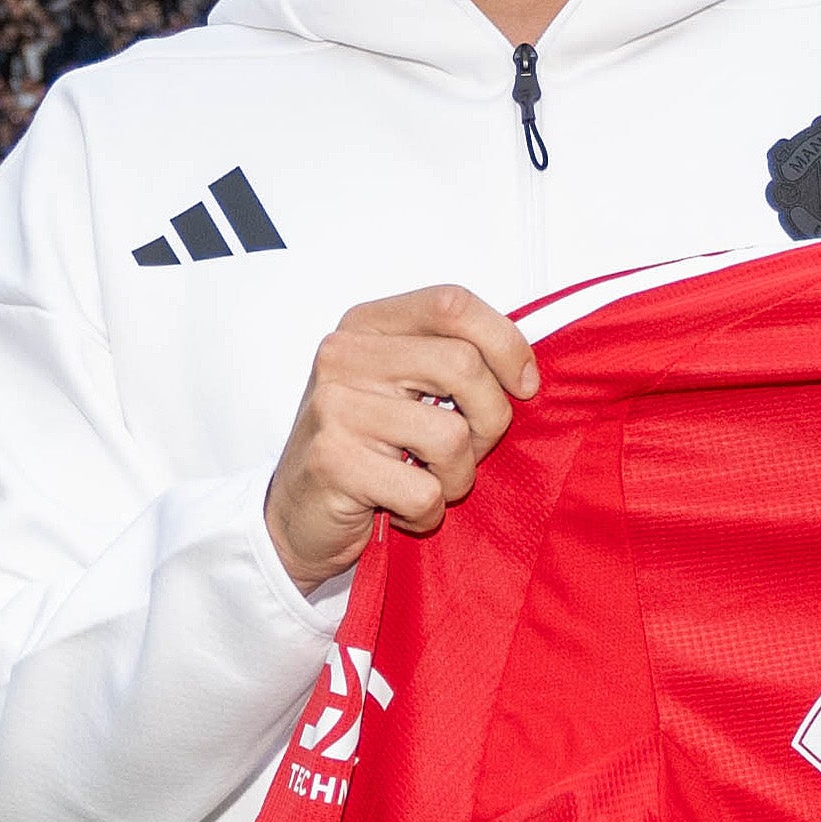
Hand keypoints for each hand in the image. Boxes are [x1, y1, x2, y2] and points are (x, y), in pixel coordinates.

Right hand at [269, 283, 535, 589]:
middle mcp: (343, 355)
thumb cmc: (364, 452)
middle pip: (463, 365)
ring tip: (427, 483)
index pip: (453, 304)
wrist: (295, 517)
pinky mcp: (332, 461)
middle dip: (490, 421)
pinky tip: (400, 510)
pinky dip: (427, 513)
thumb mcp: (402, 391)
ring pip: (452, 435)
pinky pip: (424, 491)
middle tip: (470, 450)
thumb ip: (450, 365)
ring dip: (457, 476)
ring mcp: (333, 406)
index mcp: (366, 325)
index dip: (505, 343)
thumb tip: (525, 371)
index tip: (524, 386)